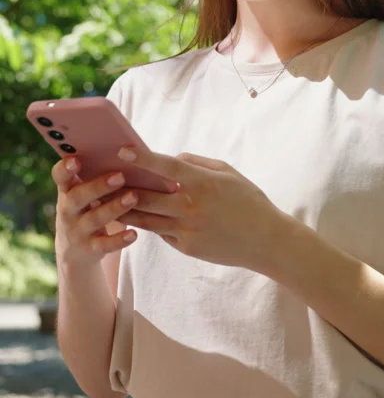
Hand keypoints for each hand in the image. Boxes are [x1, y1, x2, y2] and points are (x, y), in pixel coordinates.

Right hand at [52, 157, 139, 265]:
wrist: (75, 253)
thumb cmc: (87, 209)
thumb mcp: (84, 193)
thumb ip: (96, 173)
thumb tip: (126, 143)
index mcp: (67, 191)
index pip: (60, 177)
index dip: (65, 169)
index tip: (76, 159)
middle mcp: (68, 211)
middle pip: (78, 197)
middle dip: (98, 186)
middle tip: (120, 176)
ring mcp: (77, 231)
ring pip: (94, 219)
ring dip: (114, 208)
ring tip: (133, 197)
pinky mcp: (89, 250)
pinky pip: (104, 245)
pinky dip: (118, 240)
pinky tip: (133, 234)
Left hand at [116, 146, 289, 272]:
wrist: (265, 241)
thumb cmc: (248, 201)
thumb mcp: (228, 172)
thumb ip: (197, 163)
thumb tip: (171, 159)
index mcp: (202, 183)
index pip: (166, 167)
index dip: (142, 158)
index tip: (122, 150)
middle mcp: (191, 207)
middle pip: (146, 196)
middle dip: (123, 187)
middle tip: (103, 178)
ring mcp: (187, 230)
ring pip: (146, 219)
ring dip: (125, 209)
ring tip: (108, 200)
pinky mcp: (186, 247)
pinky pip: (161, 232)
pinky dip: (149, 223)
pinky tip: (135, 216)